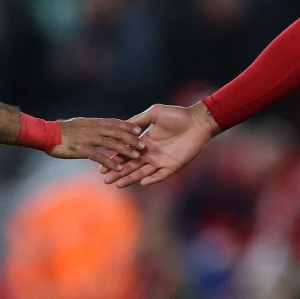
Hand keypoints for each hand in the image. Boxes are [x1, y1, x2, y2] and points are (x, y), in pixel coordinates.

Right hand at [52, 117, 145, 171]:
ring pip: (111, 143)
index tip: (139, 129)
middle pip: (117, 132)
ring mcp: (88, 138)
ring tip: (136, 157)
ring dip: (125, 150)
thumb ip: (92, 127)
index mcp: (93, 122)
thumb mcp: (80, 124)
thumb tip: (102, 129)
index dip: (127, 126)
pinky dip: (109, 162)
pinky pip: (99, 155)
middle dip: (132, 139)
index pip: (114, 123)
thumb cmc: (62, 131)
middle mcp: (93, 128)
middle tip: (144, 145)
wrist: (46, 134)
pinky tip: (117, 168)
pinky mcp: (82, 149)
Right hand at [103, 103, 219, 187]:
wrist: (197, 121)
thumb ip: (139, 120)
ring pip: (142, 172)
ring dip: (131, 178)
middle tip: (105, 179)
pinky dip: (152, 179)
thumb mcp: (154, 114)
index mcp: (145, 141)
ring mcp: (161, 161)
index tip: (102, 164)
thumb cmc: (177, 115)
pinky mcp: (172, 166)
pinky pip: (160, 175)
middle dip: (118, 172)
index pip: (126, 152)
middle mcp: (151, 153)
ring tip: (118, 184)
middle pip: (131, 165)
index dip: (115, 159)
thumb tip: (123, 127)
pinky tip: (142, 182)